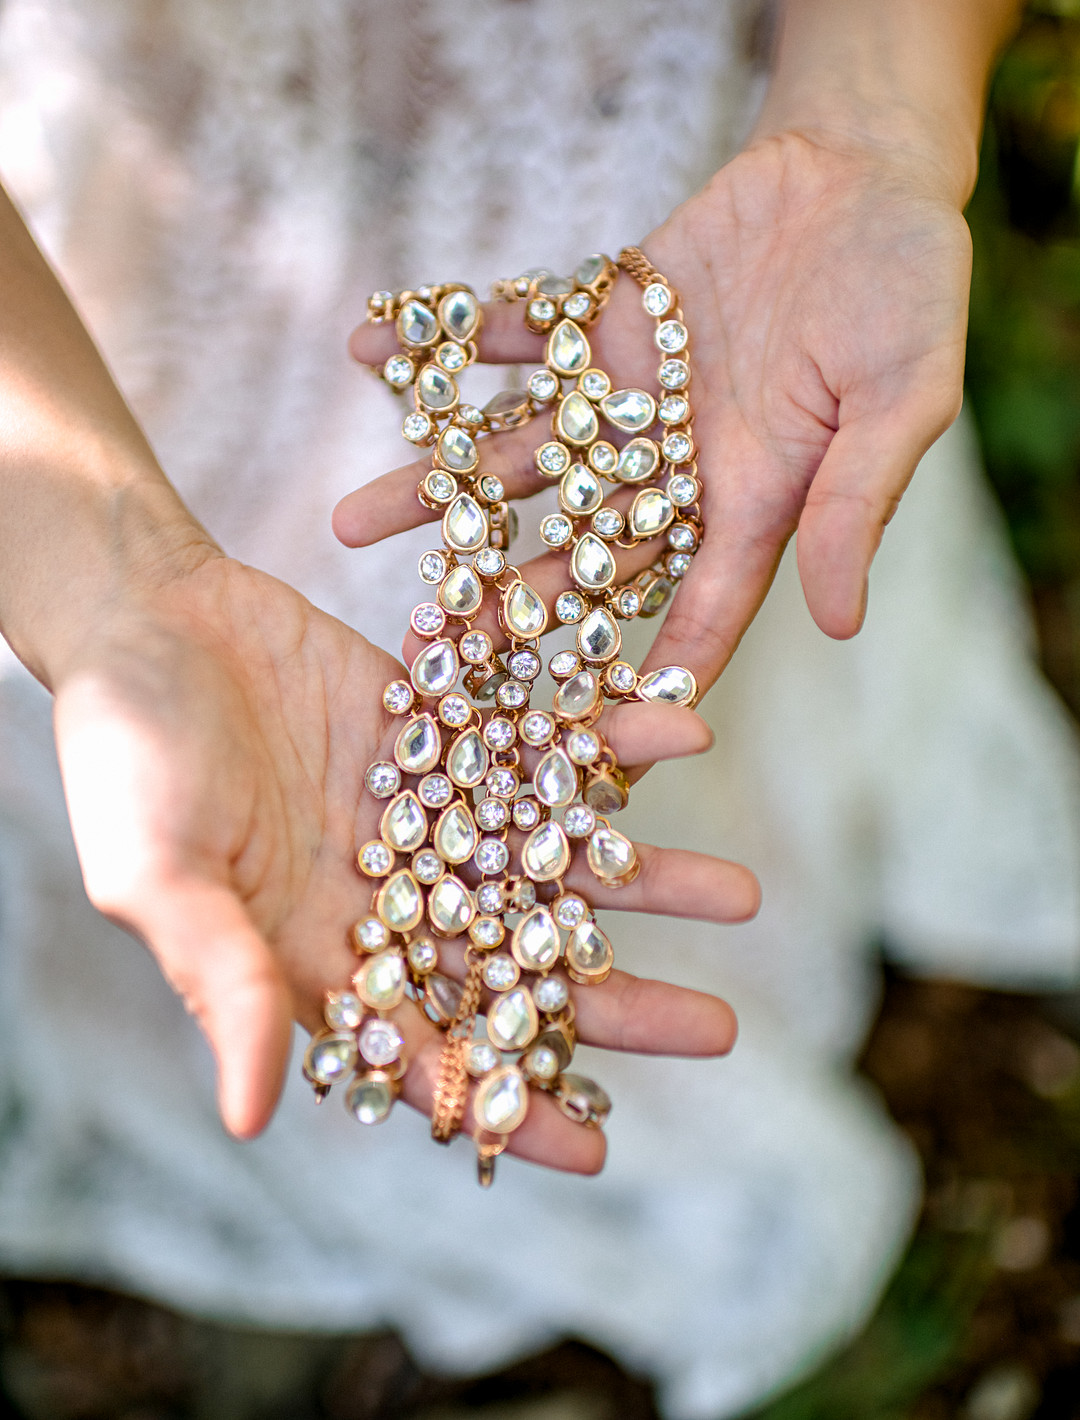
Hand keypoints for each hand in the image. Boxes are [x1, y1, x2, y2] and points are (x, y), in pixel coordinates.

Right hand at [52, 551, 757, 1169]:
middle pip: (518, 965)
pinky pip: (538, 740)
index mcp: (316, 955)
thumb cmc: (123, 752)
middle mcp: (384, 895)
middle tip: (720, 1031)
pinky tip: (683, 733)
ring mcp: (422, 810)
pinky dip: (607, 741)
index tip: (601, 1146)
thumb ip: (214, 978)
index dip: (506, 1103)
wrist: (143, 614)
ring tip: (738, 894)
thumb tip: (251, 1116)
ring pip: (549, 859)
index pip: (424, 1054)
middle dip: (615, 1002)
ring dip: (639, 877)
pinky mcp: (442, 726)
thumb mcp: (157, 870)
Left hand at [338, 130, 969, 693]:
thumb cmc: (910, 287)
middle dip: (504, 596)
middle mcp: (678, 463)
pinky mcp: (598, 319)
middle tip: (426, 641)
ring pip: (523, 455)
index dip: (650, 671)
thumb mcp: (902, 398)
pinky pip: (513, 334)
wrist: (861, 169)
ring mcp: (628, 395)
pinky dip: (446, 337)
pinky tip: (368, 343)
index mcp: (754, 500)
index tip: (584, 734)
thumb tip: (841, 624)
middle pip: (580, 548)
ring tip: (350, 518)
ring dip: (440, 482)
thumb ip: (858, 502)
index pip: (698, 606)